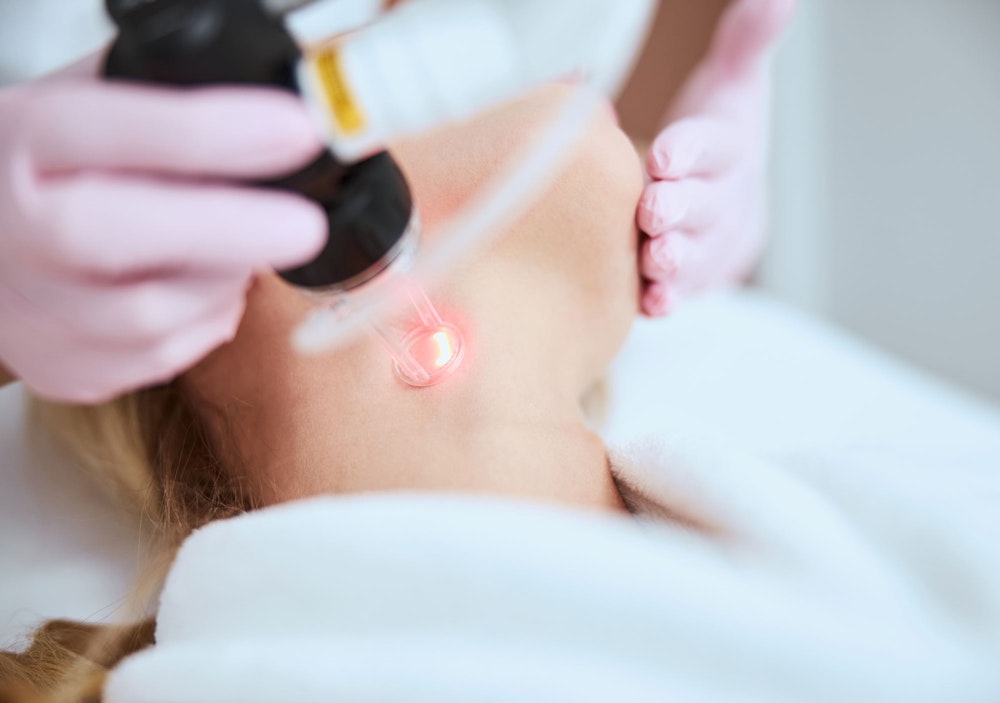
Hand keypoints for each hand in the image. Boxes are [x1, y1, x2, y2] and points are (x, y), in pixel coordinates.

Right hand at [0, 68, 325, 402]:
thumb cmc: (58, 169)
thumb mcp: (85, 104)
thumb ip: (159, 95)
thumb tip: (272, 103)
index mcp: (23, 142)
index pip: (101, 129)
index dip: (204, 133)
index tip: (293, 132)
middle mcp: (13, 228)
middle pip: (109, 234)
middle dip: (225, 229)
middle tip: (304, 226)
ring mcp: (31, 309)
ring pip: (148, 315)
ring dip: (223, 280)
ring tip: (241, 246)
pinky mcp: (63, 367)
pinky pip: (160, 358)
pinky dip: (205, 321)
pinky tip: (205, 289)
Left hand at [637, 0, 796, 315]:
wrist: (727, 201)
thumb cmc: (718, 137)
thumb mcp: (732, 84)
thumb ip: (745, 44)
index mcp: (731, 150)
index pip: (717, 145)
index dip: (693, 150)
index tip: (665, 153)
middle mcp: (723, 201)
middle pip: (707, 206)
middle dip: (682, 209)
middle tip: (653, 209)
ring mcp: (708, 245)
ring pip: (696, 256)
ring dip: (676, 260)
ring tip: (654, 258)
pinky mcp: (689, 280)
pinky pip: (680, 293)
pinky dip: (667, 300)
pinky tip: (652, 304)